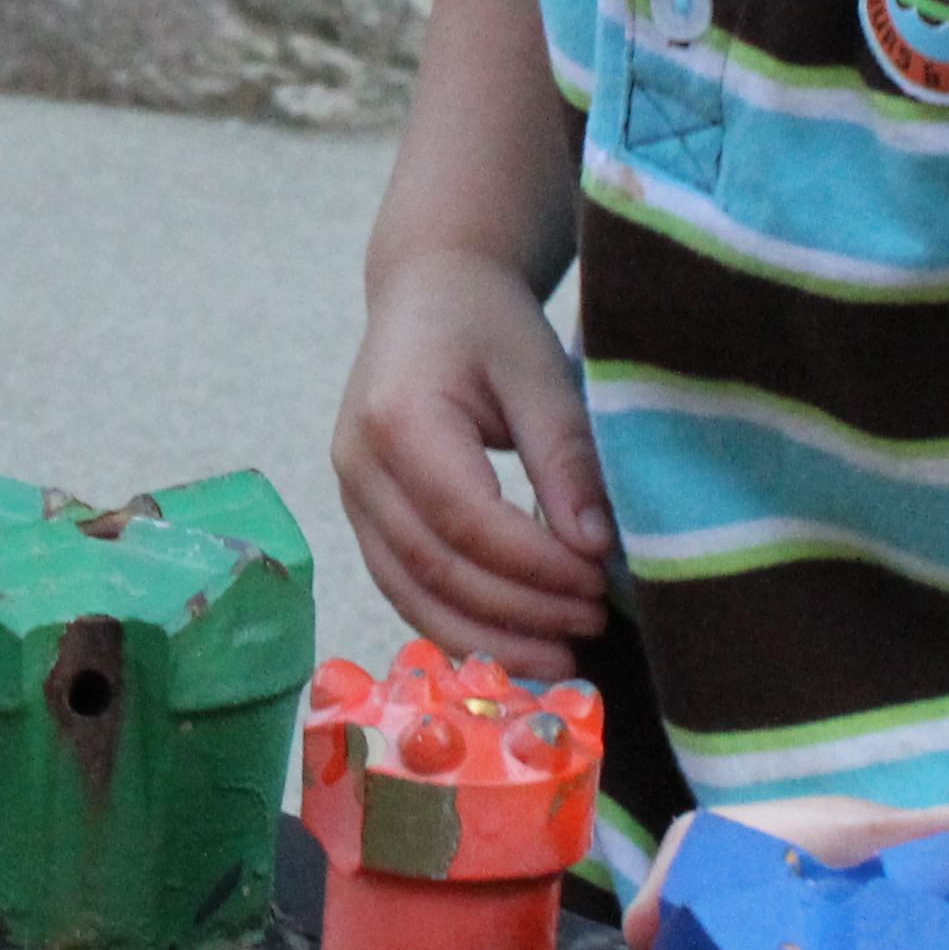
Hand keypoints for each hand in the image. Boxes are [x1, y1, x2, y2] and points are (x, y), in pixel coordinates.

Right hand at [333, 246, 613, 674]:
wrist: (428, 291)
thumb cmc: (488, 324)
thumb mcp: (540, 375)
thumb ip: (564, 458)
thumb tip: (594, 548)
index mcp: (399, 417)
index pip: (466, 518)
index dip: (533, 564)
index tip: (597, 582)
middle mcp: (359, 463)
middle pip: (435, 566)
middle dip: (518, 610)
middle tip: (591, 623)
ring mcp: (351, 494)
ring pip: (411, 593)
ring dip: (486, 638)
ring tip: (557, 658)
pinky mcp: (363, 516)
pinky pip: (403, 588)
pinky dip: (457, 626)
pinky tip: (511, 645)